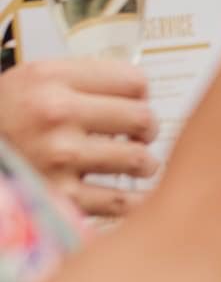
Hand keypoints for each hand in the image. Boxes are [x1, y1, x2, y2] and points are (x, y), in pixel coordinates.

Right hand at [0, 58, 158, 217]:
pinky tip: (133, 196)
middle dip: (146, 129)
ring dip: (143, 164)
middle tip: (141, 135)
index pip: (133, 81)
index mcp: (51, 79)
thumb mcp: (33, 80)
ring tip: (136, 164)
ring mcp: (56, 158)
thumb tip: (141, 92)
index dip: (141, 95)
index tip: (136, 103)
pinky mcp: (56, 197)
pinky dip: (133, 202)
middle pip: (142, 118)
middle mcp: (55, 114)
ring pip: (137, 159)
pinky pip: (118, 202)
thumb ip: (83, 80)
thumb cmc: (5, 116)